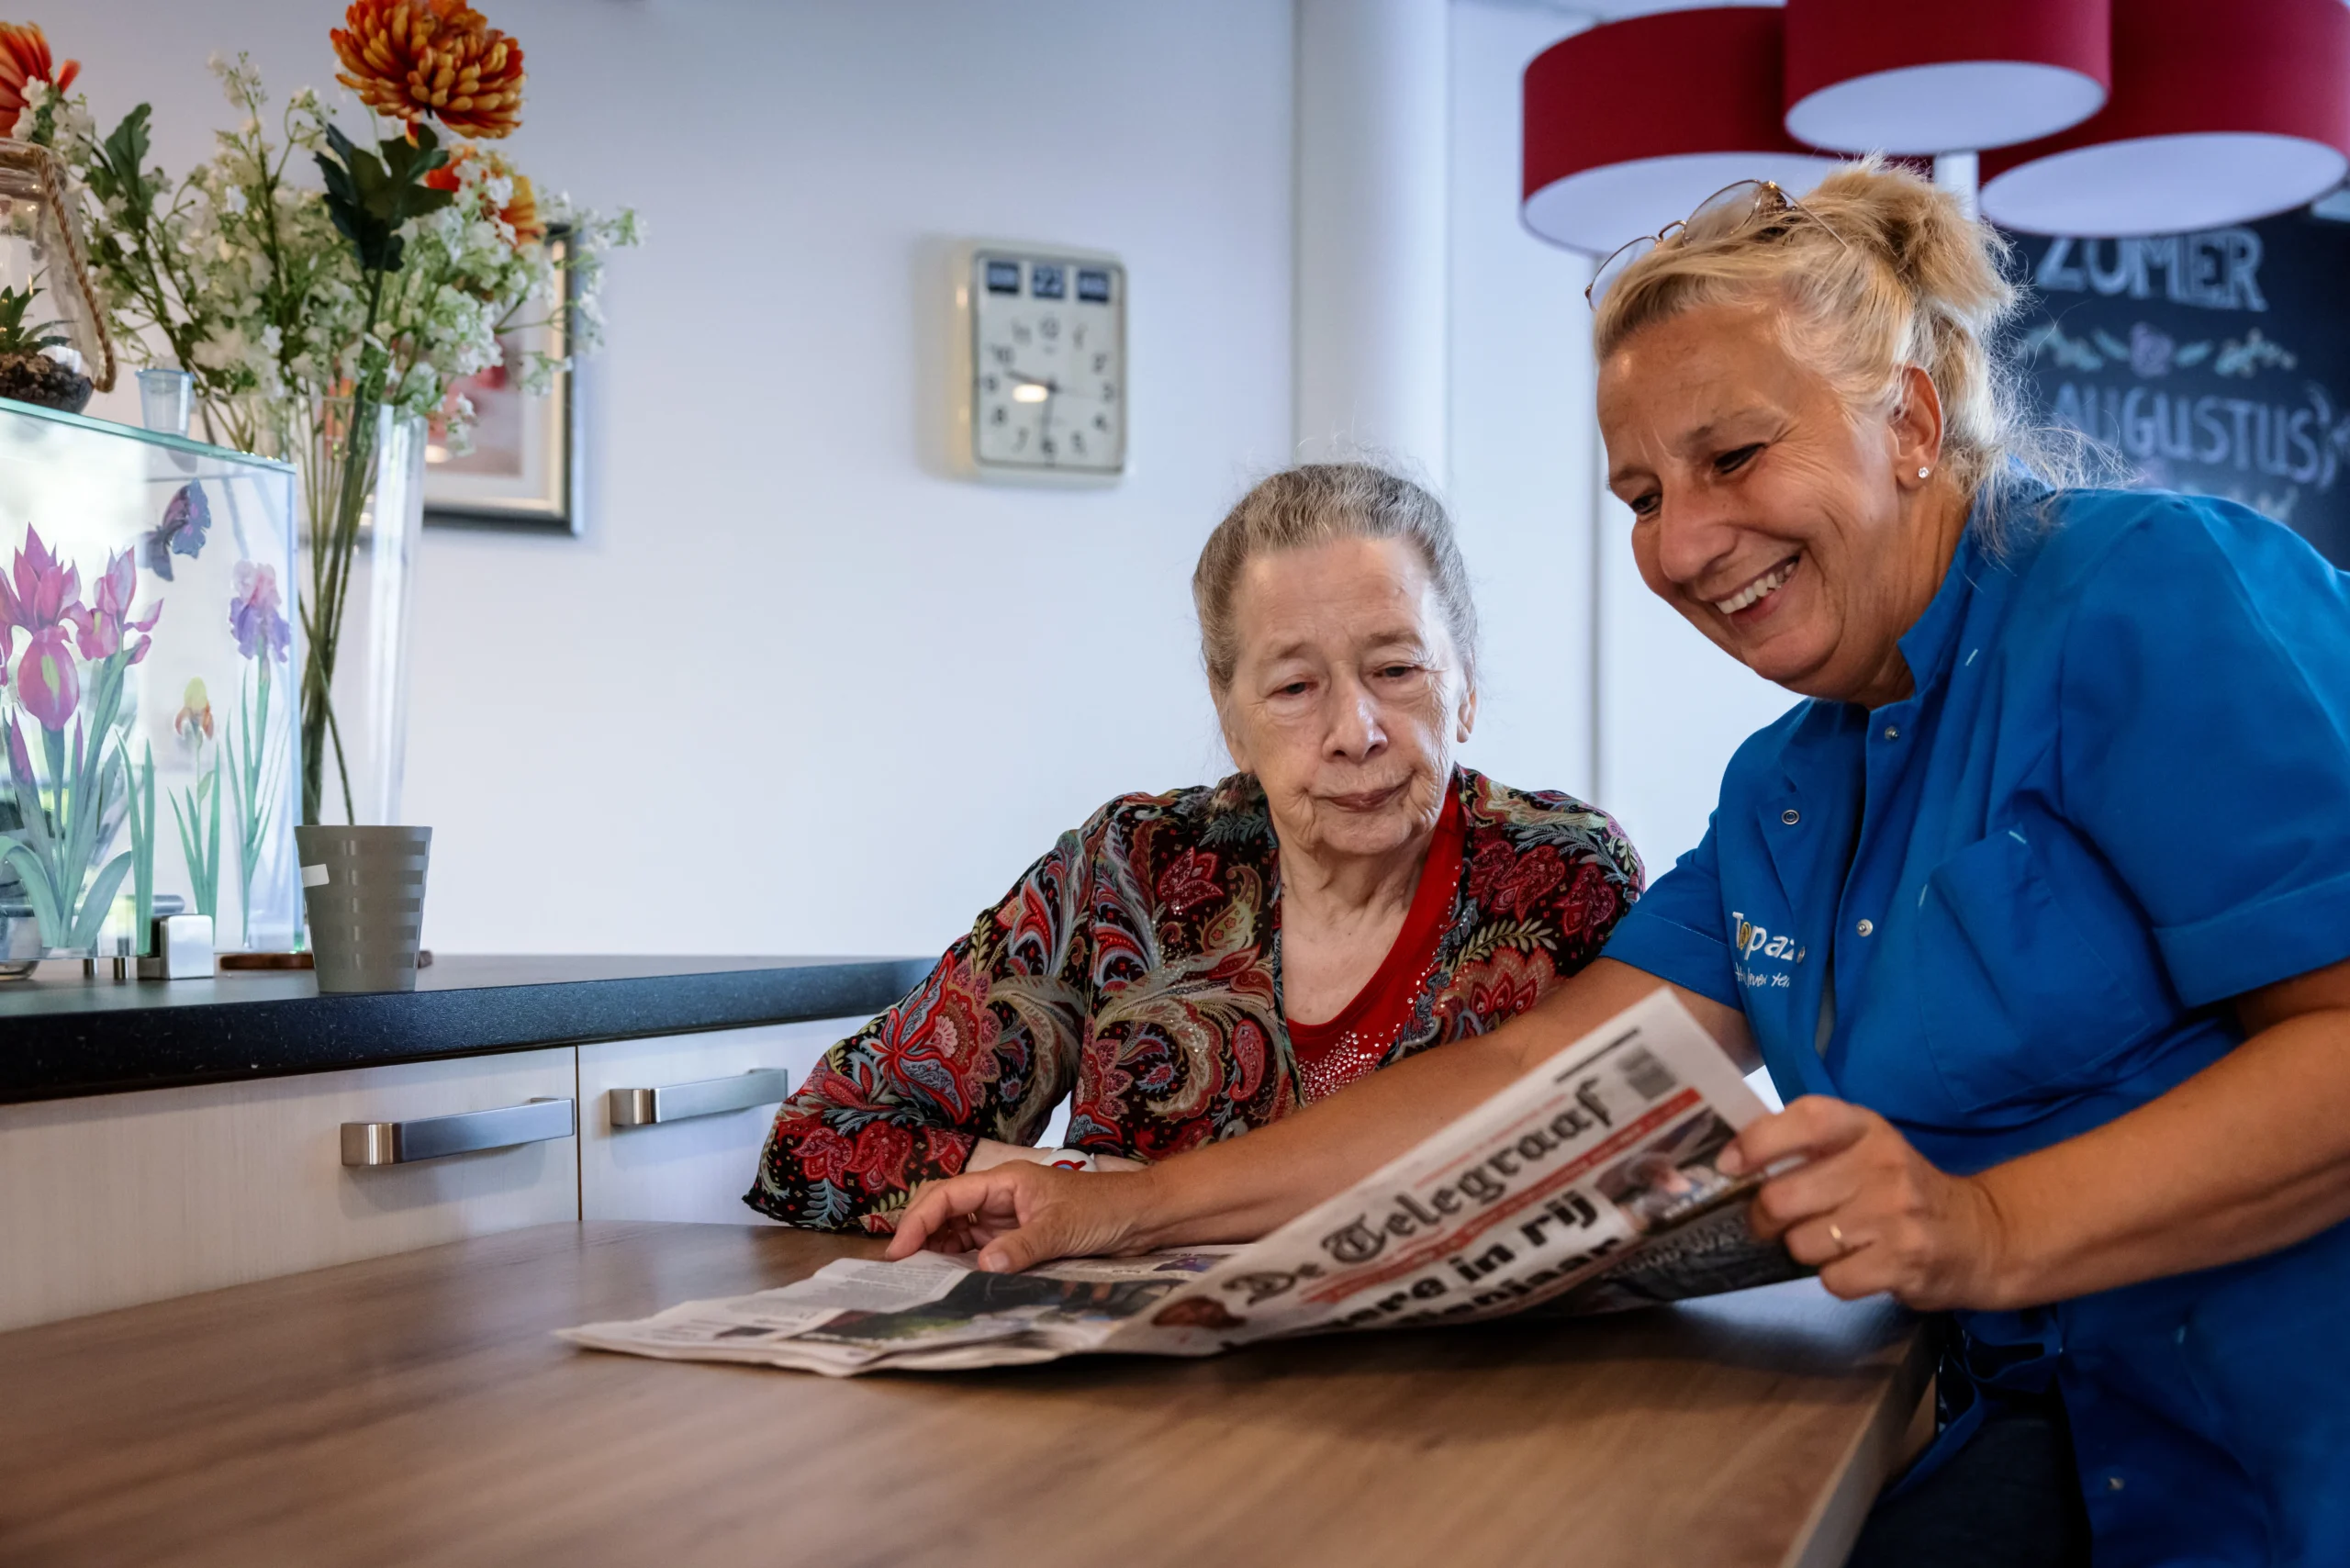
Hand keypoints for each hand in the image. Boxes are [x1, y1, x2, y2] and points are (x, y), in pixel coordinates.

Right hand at [888, 1162, 1158, 1272]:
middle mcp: (999, 1198)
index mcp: (1004, 1182)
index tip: (900, 1252)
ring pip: (960, 1234)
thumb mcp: (1061, 1229)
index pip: (948, 1196)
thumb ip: (1022, 1248)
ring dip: (940, 1254)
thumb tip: (984, 1267)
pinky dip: (965, 1265)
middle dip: (921, 1237)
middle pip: (945, 1212)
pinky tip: (956, 1283)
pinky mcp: (1019, 1239)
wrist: (1139, 1217)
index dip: (918, 1222)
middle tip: (903, 1273)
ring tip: (922, 1282)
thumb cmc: (1104, 1210)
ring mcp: (1008, 1219)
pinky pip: (981, 1251)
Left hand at [1722, 1095, 2014, 1310]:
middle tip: (1771, 1223)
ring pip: (1802, 1242)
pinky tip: (1859, 1266)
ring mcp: (1896, 1215)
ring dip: (1804, 1250)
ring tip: (1834, 1243)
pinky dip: (1836, 1278)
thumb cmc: (1902, 1190)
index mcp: (1867, 1128)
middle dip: (1765, 1218)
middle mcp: (1883, 1165)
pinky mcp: (1905, 1262)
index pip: (1806, 1119)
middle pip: (1784, 1196)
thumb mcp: (1865, 1150)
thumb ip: (1809, 1146)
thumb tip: (1733, 1162)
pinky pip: (1833, 1279)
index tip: (1730, 1166)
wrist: (1981, 1235)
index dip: (1758, 1142)